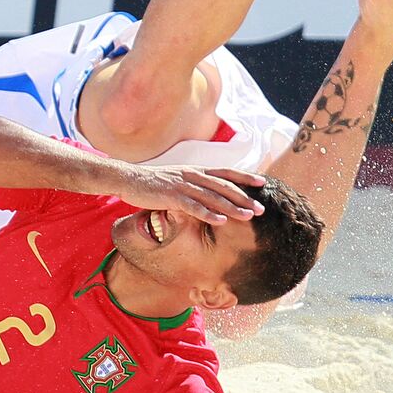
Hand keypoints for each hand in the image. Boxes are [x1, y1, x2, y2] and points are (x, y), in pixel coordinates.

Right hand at [119, 164, 265, 224]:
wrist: (129, 178)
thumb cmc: (152, 182)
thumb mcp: (176, 178)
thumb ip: (193, 183)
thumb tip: (206, 192)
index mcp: (195, 171)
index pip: (225, 172)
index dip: (245, 177)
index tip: (263, 182)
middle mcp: (193, 176)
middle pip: (224, 187)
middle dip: (244, 198)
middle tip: (261, 210)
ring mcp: (183, 186)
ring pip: (213, 197)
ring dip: (232, 208)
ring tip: (247, 217)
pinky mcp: (172, 197)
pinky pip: (193, 207)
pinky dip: (208, 214)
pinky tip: (221, 221)